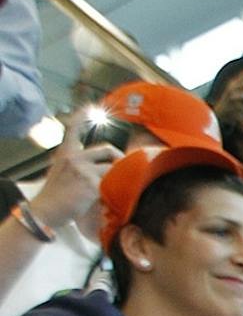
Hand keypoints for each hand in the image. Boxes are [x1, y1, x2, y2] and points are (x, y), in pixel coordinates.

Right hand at [30, 112, 119, 231]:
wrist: (46, 209)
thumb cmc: (55, 194)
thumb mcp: (60, 170)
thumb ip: (76, 163)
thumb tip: (97, 163)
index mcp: (65, 152)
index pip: (73, 129)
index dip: (82, 117)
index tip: (90, 107)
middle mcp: (74, 157)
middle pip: (107, 149)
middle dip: (119, 157)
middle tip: (124, 166)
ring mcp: (83, 169)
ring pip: (114, 167)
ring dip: (121, 176)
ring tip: (121, 185)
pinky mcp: (91, 183)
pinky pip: (114, 183)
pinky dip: (118, 189)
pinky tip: (117, 196)